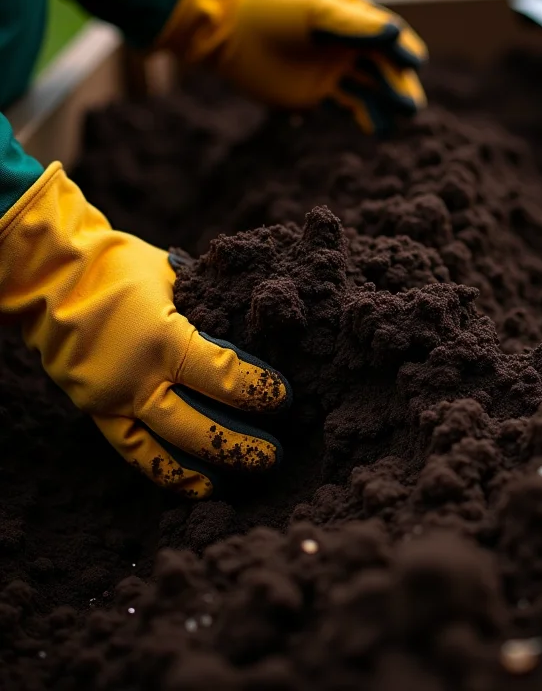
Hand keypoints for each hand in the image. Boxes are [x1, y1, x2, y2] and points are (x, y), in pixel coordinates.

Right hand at [0, 164, 290, 497]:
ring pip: (159, 451)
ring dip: (201, 470)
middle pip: (193, 427)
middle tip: (274, 456)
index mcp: (161, 338)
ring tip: (235, 482)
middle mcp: (135, 378)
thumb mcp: (174, 275)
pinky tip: (192, 481)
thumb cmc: (118, 267)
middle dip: (237, 446)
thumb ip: (209, 305)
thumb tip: (252, 323)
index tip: (284, 398)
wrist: (49, 277)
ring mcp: (110, 400)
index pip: (219, 375)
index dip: (257, 391)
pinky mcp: (94, 410)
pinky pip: (131, 450)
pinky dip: (162, 469)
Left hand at [158, 0, 427, 134]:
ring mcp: (334, 74)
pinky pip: (348, 108)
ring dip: (384, 108)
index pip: (388, 40)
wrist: (230, 32)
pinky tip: (375, 129)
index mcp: (353, 21)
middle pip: (384, 71)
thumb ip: (355, 25)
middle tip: (411, 108)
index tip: (414, 65)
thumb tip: (396, 32)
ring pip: (369, 93)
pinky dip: (364, 118)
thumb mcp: (316, 11)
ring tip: (393, 126)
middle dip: (399, 88)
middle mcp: (348, 48)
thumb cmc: (275, 11)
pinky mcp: (317, 96)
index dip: (403, 53)